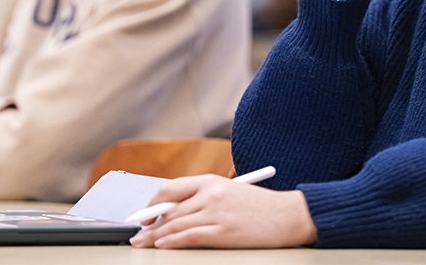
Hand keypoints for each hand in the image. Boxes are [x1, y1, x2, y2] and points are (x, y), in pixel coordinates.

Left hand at [128, 174, 316, 248]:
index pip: (172, 188)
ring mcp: (217, 212)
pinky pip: (189, 236)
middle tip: (136, 233)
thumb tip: (174, 213)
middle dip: (149, 223)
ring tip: (143, 242)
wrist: (289, 215)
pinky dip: (172, 241)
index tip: (145, 214)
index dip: (153, 202)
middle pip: (169, 208)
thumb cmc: (261, 207)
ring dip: (155, 235)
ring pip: (175, 223)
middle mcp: (211, 193)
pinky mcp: (223, 232)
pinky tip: (162, 245)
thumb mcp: (231, 192)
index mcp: (212, 180)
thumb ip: (204, 198)